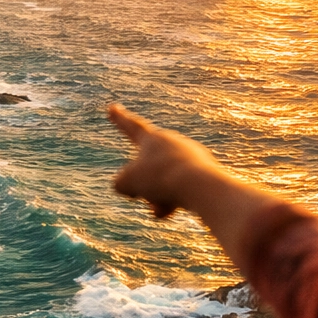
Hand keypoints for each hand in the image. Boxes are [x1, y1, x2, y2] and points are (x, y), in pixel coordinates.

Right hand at [108, 104, 223, 218]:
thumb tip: (128, 187)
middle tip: (143, 197)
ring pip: (165, 182)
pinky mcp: (205, 172)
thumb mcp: (127, 183)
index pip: (131, 126)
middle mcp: (172, 143)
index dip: (119, 119)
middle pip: (149, 168)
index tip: (113, 108)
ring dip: (158, 196)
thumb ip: (120, 183)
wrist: (199, 187)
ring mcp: (191, 156)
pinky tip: (174, 209)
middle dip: (144, 186)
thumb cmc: (160, 179)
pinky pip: (182, 189)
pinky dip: (174, 200)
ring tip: (160, 209)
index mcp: (153, 138)